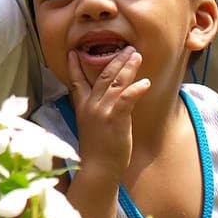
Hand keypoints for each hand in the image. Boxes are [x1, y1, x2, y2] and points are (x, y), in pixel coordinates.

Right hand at [66, 46, 149, 175]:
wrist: (98, 169)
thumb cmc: (98, 151)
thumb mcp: (91, 127)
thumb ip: (96, 111)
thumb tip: (108, 101)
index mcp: (83, 107)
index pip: (76, 82)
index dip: (74, 67)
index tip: (72, 53)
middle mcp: (91, 106)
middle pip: (102, 76)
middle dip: (115, 60)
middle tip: (126, 48)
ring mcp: (102, 112)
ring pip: (115, 82)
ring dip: (127, 67)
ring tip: (136, 55)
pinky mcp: (115, 119)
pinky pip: (126, 98)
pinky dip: (136, 88)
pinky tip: (145, 82)